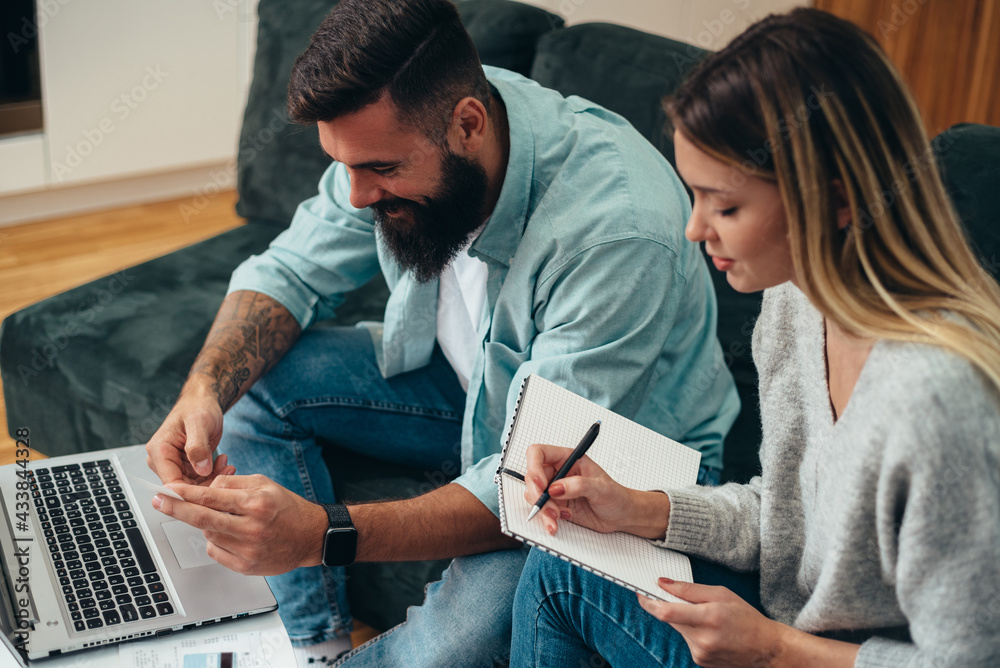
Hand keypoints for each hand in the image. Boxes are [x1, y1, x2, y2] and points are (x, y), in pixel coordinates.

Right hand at [145, 391, 231, 484]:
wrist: (203, 402)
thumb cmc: (198, 407)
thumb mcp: (200, 423)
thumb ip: (198, 447)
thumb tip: (201, 469)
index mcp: (159, 451)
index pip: (171, 483)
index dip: (191, 492)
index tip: (213, 492)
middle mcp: (163, 461)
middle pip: (183, 488)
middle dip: (207, 484)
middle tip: (227, 471)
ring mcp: (174, 465)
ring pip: (193, 486)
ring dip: (213, 479)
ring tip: (228, 465)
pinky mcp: (186, 466)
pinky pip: (200, 479)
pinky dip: (214, 475)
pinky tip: (224, 464)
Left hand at [151, 474, 327, 575]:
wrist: (310, 537)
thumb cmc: (287, 508)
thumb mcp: (265, 484)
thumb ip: (234, 483)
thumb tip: (206, 488)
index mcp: (256, 503)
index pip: (212, 497)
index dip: (186, 493)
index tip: (169, 489)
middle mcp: (251, 527)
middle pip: (203, 519)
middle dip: (177, 509)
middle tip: (159, 502)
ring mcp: (248, 549)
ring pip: (209, 534)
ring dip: (206, 524)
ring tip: (224, 518)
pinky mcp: (246, 566)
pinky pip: (216, 551)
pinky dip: (216, 541)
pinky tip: (230, 534)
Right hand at [524, 443, 664, 536]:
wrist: (622, 515)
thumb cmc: (616, 496)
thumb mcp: (601, 488)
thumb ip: (579, 485)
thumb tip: (556, 488)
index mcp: (568, 459)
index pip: (539, 453)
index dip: (534, 466)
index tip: (541, 484)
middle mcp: (559, 472)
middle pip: (532, 477)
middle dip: (537, 495)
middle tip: (549, 509)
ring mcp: (556, 489)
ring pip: (534, 495)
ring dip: (542, 509)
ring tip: (557, 518)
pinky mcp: (556, 505)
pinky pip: (541, 510)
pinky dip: (546, 518)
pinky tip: (558, 522)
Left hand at [637, 579, 786, 667]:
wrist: (764, 649)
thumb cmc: (745, 617)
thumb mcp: (721, 594)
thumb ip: (689, 589)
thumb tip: (663, 583)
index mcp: (709, 617)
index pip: (667, 611)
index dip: (649, 601)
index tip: (641, 592)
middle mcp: (702, 638)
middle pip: (670, 619)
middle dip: (667, 606)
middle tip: (672, 596)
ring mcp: (700, 653)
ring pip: (678, 629)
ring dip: (683, 620)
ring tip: (705, 616)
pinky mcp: (700, 661)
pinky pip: (687, 640)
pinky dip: (691, 631)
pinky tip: (709, 631)